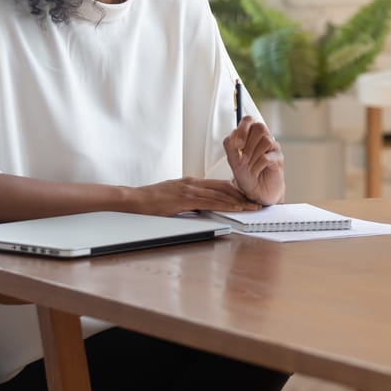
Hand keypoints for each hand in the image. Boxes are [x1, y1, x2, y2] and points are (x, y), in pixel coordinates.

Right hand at [132, 177, 260, 215]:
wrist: (134, 199)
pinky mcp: (184, 199)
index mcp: (191, 182)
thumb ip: (190, 199)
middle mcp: (193, 183)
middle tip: (256, 200)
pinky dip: (225, 205)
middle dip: (242, 194)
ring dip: (238, 201)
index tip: (248, 195)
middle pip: (223, 187)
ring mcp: (189, 190)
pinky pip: (209, 202)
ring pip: (220, 194)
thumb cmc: (152, 200)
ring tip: (252, 206)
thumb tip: (202, 206)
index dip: (235, 189)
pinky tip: (235, 208)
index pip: (219, 184)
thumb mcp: (175, 196)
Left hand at [224, 116, 284, 204]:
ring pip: (265, 141)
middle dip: (248, 143)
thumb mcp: (233, 160)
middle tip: (243, 157)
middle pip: (260, 127)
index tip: (238, 144)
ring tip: (249, 167)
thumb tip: (233, 137)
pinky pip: (267, 156)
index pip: (248, 120)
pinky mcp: (279, 159)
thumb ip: (230, 146)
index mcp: (251, 136)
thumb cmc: (247, 176)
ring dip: (252, 156)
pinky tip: (255, 171)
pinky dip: (257, 165)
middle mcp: (264, 139)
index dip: (242, 129)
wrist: (256, 192)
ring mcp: (273, 148)